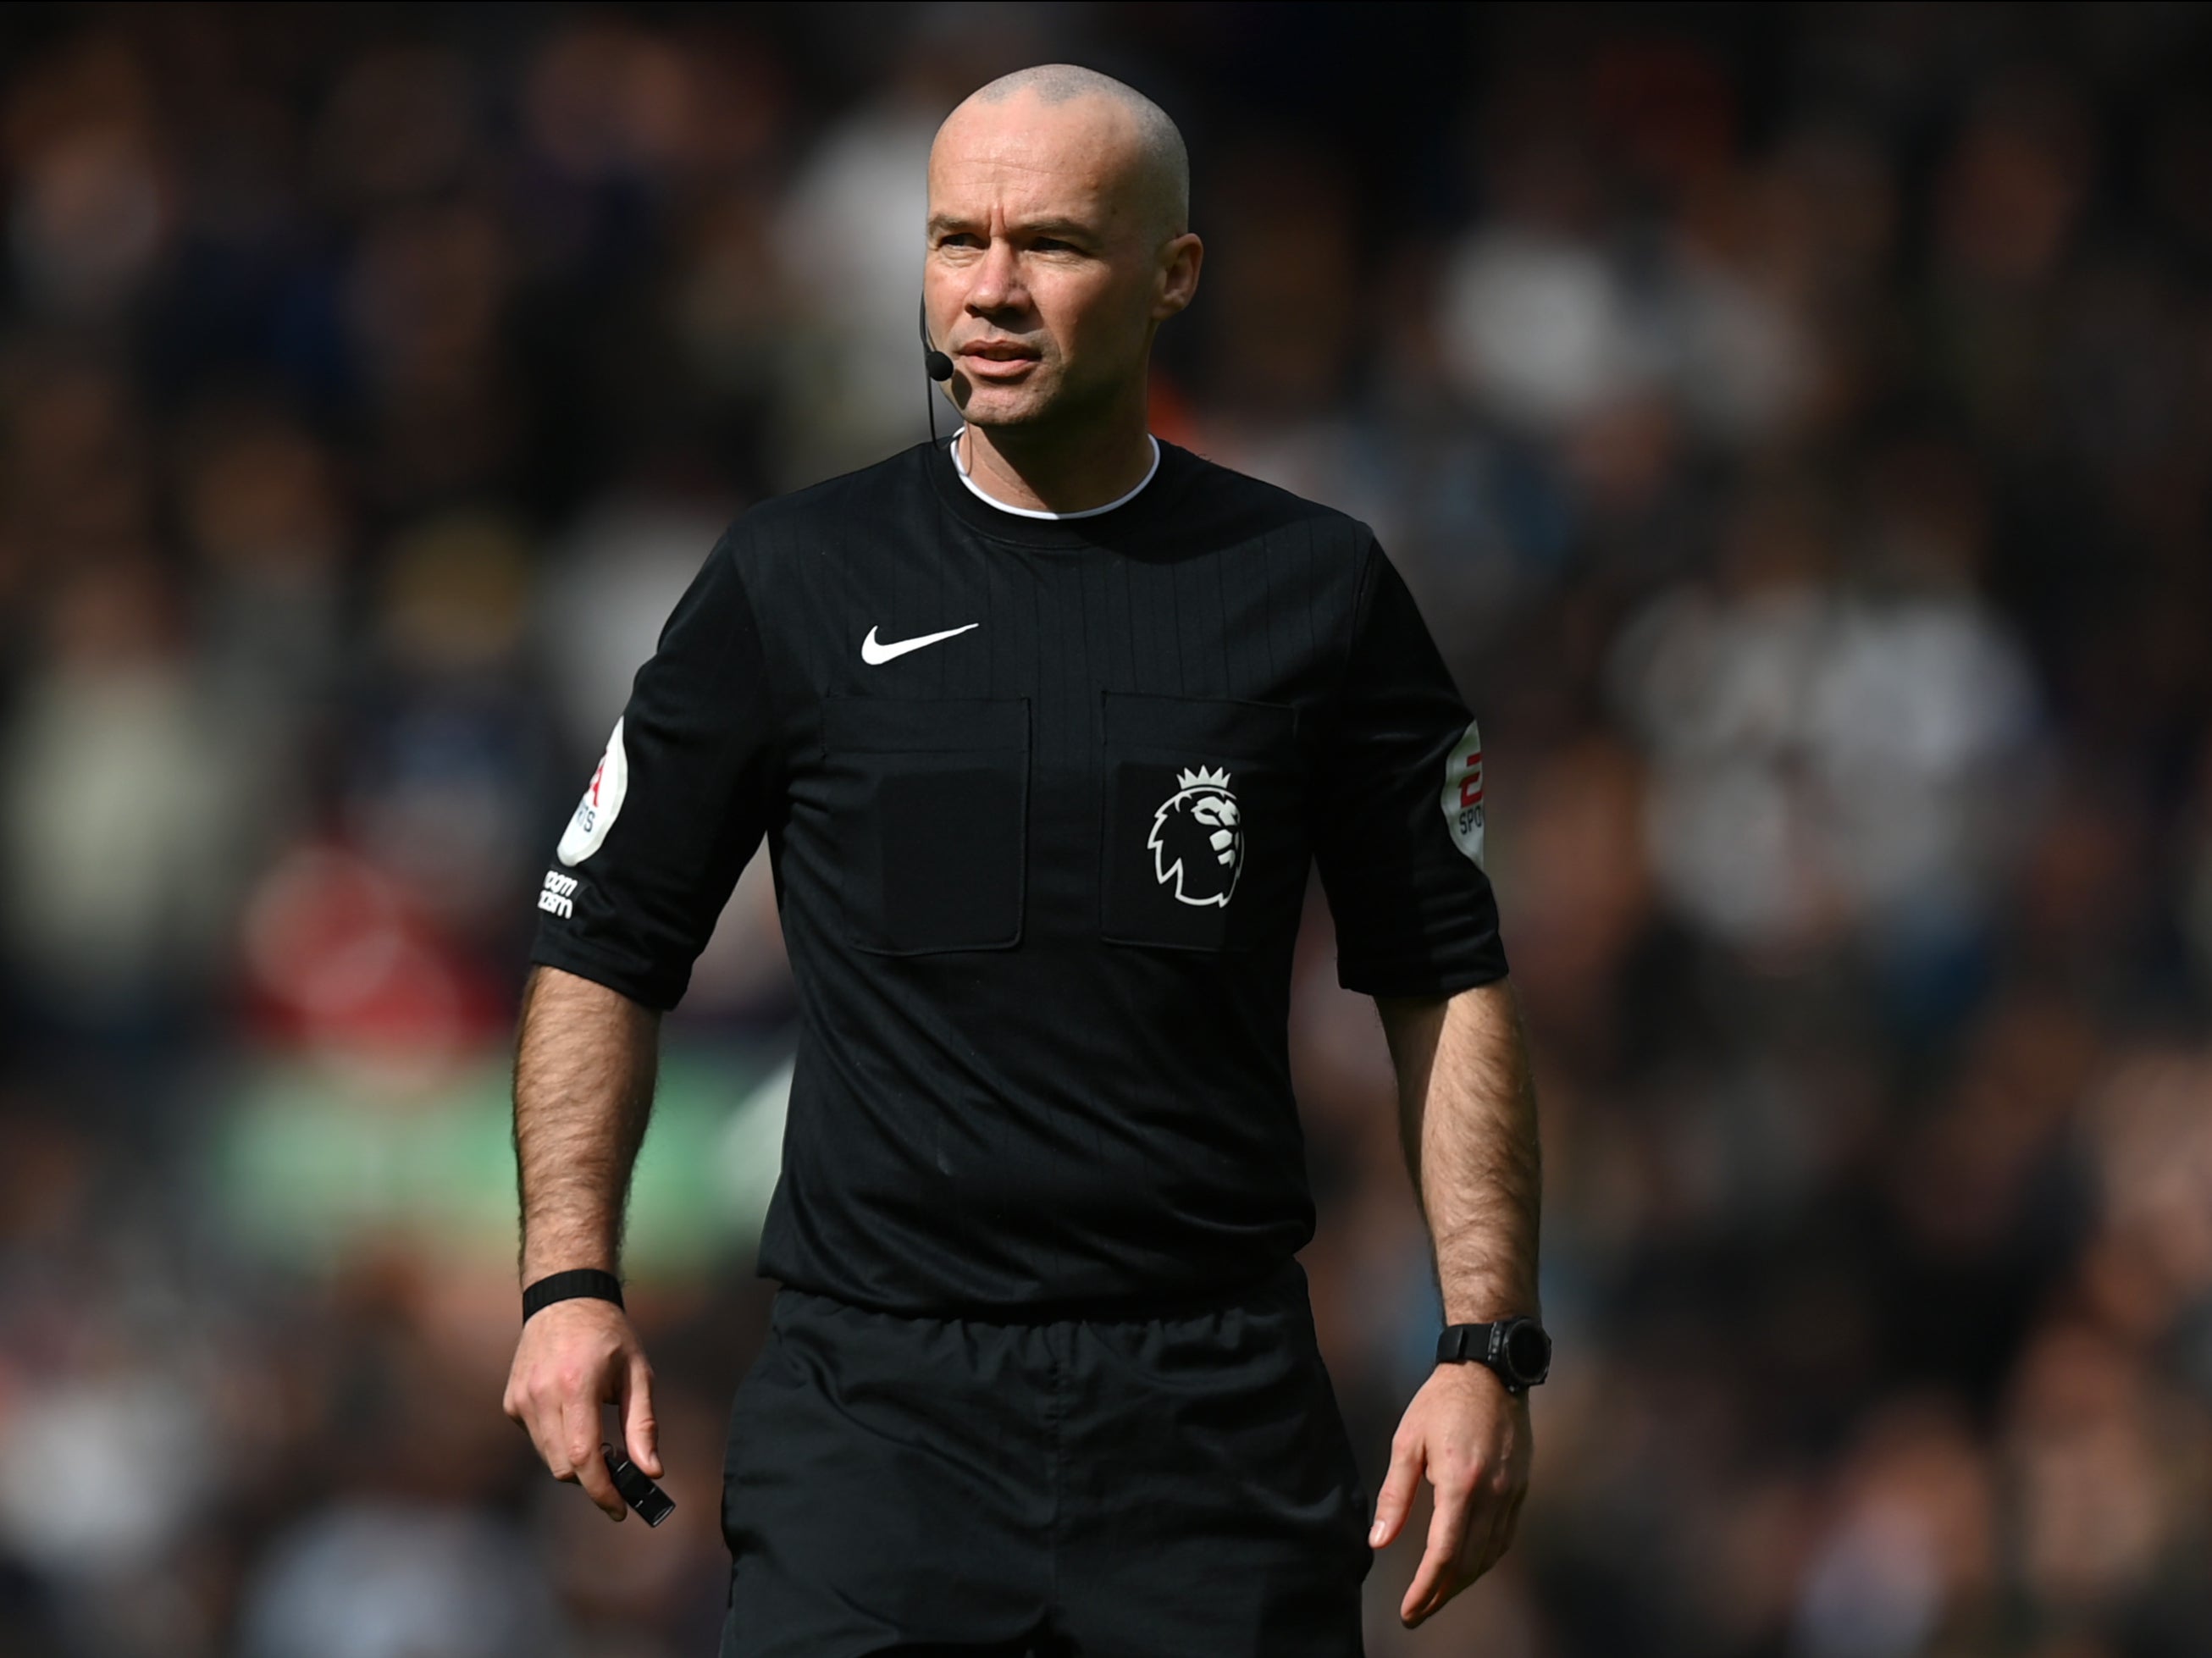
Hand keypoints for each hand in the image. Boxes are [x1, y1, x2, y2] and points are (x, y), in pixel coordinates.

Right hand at [502, 1297, 661, 1519]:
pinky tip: (573, 1416)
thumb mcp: (638, 1374)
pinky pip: (536, 1439)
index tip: (619, 1509)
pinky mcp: (511, 1401)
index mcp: (577, 1386)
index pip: (583, 1457)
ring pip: (548, 1456)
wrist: (565, 1298)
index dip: (601, 1491)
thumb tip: (651, 1472)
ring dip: (574, 1461)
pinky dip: (557, 1441)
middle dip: (591, 1479)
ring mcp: (522, 1399)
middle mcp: (542, 1395)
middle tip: (618, 1472)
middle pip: (563, 1466)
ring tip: (599, 1438)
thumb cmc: (609, 1335)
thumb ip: (643, 1426)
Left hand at [1369, 1361, 1531, 1626]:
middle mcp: (1492, 1494)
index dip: (1426, 1588)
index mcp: (1460, 1482)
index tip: (1408, 1610)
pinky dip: (1483, 1560)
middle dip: (1442, 1594)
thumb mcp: (1407, 1441)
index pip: (1444, 1554)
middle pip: (1468, 1563)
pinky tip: (1466, 1566)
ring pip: (1489, 1556)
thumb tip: (1379, 1542)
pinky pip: (1504, 1538)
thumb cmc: (1441, 1401)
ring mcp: (1512, 1493)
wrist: (1490, 1369)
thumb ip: (1396, 1496)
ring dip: (1463, 1582)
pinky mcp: (1521, 1488)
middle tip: (1418, 1612)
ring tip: (1437, 1595)